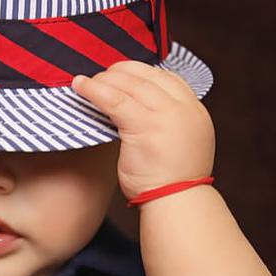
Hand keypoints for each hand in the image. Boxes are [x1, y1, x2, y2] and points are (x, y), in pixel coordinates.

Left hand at [71, 61, 215, 201]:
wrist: (176, 204)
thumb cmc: (169, 181)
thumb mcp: (176, 142)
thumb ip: (164, 121)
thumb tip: (135, 106)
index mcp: (194, 110)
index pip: (166, 77)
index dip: (140, 72)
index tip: (120, 74)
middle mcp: (184, 108)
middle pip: (147, 76)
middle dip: (119, 72)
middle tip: (99, 77)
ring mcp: (167, 116)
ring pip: (130, 84)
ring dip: (104, 79)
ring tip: (85, 82)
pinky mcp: (146, 127)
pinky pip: (114, 100)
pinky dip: (94, 90)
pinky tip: (80, 87)